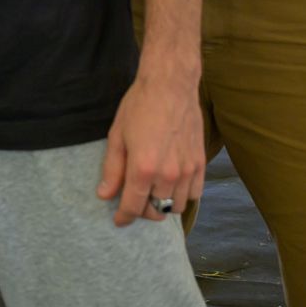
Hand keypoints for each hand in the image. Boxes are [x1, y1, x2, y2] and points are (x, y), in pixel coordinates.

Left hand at [97, 71, 204, 226]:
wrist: (170, 86)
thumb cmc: (139, 107)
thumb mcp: (117, 136)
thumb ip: (112, 169)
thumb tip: (104, 195)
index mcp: (143, 169)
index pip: (133, 207)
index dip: (124, 217)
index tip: (119, 220)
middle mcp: (168, 175)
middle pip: (156, 210)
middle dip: (143, 211)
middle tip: (134, 201)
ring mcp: (187, 171)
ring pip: (177, 206)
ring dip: (164, 205)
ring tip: (153, 193)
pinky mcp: (200, 164)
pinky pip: (194, 194)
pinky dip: (183, 196)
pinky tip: (172, 185)